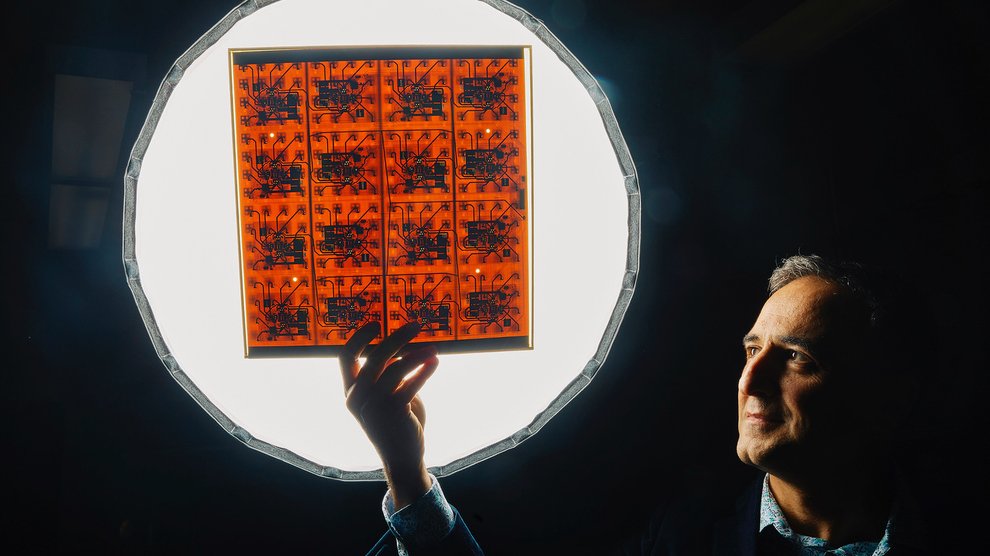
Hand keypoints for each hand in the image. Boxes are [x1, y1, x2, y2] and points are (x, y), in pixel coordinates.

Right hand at [340, 321, 438, 507]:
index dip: (359, 337)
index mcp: (350, 391)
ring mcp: (373, 405)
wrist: (404, 457)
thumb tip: (400, 343)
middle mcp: (356, 398)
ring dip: (417, 354)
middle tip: (416, 324)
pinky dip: (425, 370)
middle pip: (374, 356)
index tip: (377, 323)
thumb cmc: (397, 421)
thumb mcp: (387, 394)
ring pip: (395, 367)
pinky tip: (435, 363)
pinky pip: (411, 382)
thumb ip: (388, 373)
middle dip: (397, 337)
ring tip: (433, 349)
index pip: (345, 356)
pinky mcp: (393, 411)